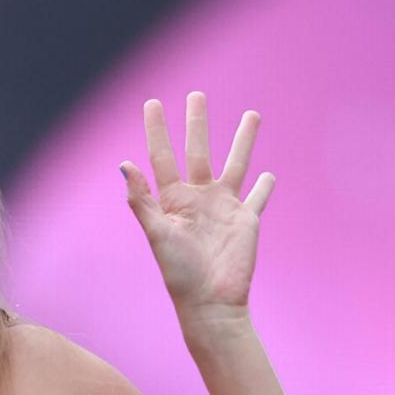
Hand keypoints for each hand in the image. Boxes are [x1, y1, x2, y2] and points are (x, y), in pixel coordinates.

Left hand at [119, 92, 274, 321]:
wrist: (210, 301)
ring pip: (236, 164)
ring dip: (243, 140)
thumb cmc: (178, 272)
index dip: (157, 130)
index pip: (162, 156)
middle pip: (198, 151)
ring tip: (252, 114)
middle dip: (197, 123)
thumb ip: (141, 200)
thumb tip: (124, 164)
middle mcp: (198, 197)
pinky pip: (258, 197)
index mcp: (172, 199)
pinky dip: (265, 187)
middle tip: (197, 94)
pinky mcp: (247, 220)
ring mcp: (224, 207)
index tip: (152, 102)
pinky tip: (270, 174)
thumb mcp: (156, 233)